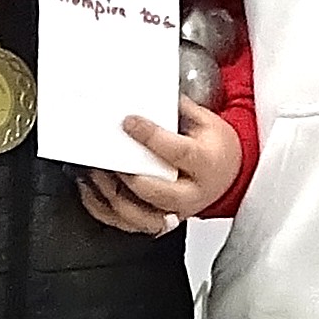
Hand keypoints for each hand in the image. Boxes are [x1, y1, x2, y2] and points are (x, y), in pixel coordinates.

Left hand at [77, 98, 244, 237]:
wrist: (227, 175)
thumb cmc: (215, 149)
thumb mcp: (207, 122)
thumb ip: (179, 109)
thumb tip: (151, 94)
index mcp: (205, 164)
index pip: (177, 152)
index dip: (150, 137)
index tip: (129, 122)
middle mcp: (190, 193)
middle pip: (153, 190)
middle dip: (126, 173)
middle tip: (106, 154)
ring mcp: (175, 212)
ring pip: (138, 215)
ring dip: (110, 194)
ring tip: (94, 173)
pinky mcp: (160, 223)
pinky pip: (127, 224)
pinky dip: (104, 210)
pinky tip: (91, 192)